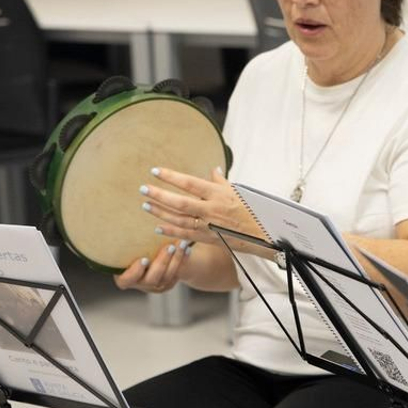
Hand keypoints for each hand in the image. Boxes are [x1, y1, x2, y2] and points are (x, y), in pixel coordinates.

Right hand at [113, 240, 192, 292]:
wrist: (148, 253)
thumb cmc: (130, 246)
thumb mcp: (125, 245)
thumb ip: (124, 242)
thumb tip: (106, 220)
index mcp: (124, 277)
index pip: (126, 280)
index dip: (135, 271)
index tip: (144, 259)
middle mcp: (139, 284)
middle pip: (152, 278)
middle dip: (162, 262)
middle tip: (169, 247)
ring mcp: (155, 286)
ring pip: (168, 277)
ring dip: (176, 259)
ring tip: (182, 244)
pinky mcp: (168, 284)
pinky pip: (177, 274)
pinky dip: (183, 260)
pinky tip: (187, 249)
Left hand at [139, 166, 265, 251]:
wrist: (264, 236)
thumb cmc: (251, 211)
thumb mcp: (238, 192)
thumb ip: (221, 182)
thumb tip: (213, 169)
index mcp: (219, 195)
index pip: (190, 184)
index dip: (172, 177)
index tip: (156, 171)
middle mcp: (212, 210)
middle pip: (180, 202)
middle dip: (159, 195)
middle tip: (143, 189)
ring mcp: (209, 226)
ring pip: (179, 219)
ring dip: (160, 212)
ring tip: (146, 205)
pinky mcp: (209, 238)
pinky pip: (185, 235)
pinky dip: (170, 231)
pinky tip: (158, 227)